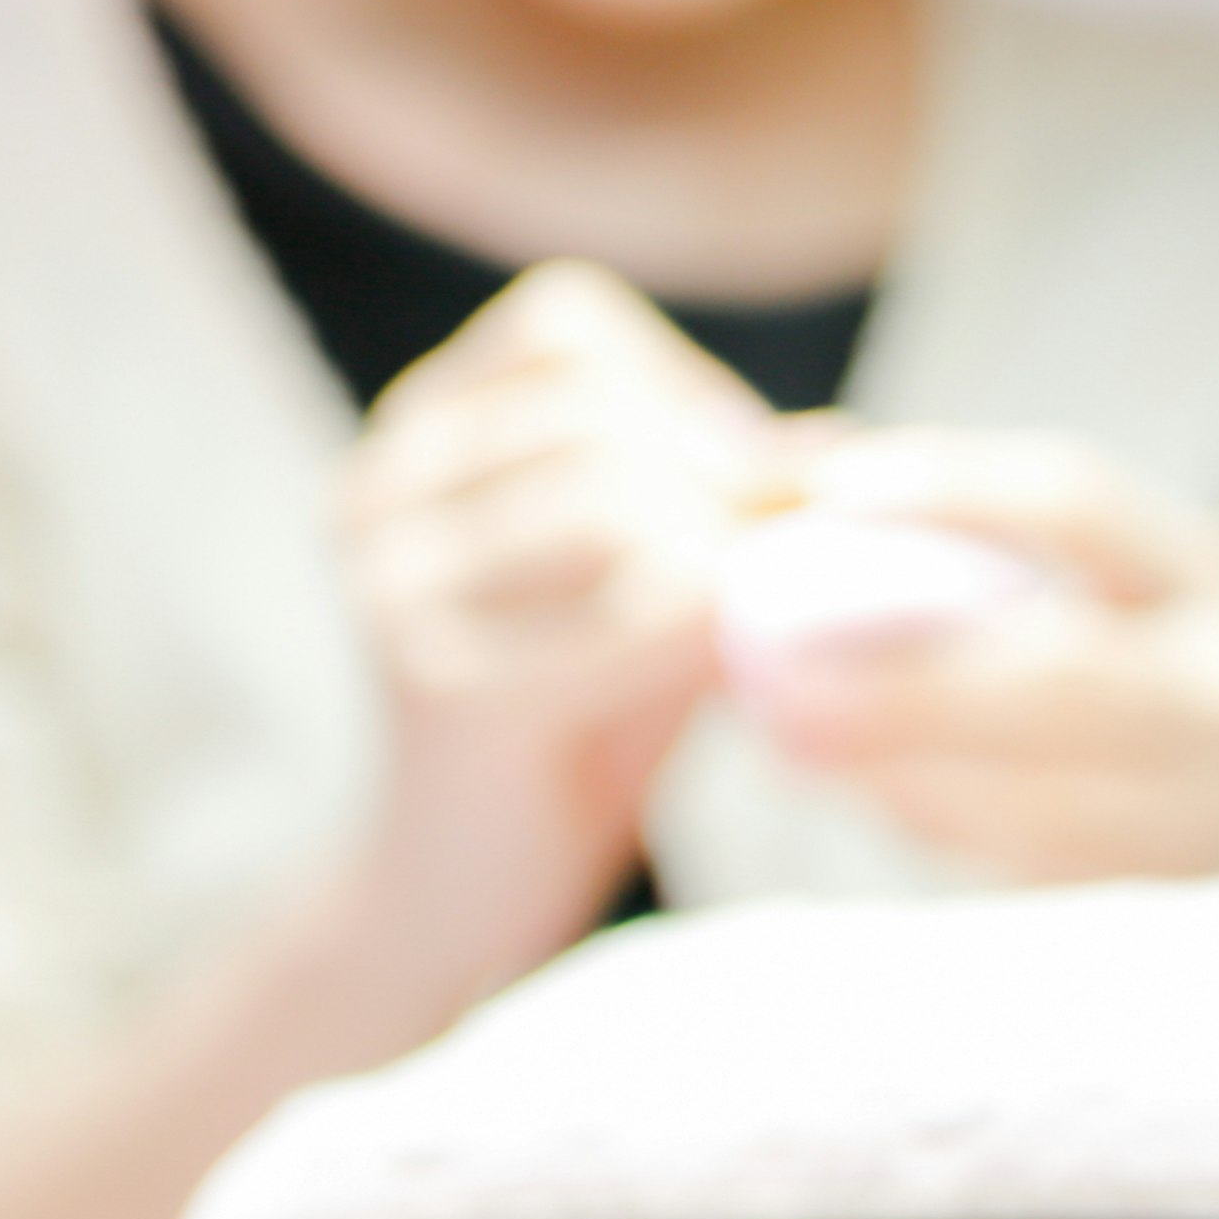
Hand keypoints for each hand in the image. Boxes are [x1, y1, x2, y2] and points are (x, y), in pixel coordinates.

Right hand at [340, 262, 779, 986]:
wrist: (475, 892)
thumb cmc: (585, 720)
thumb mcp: (656, 572)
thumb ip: (724, 492)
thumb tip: (841, 446)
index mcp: (417, 437)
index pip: (567, 325)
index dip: (685, 393)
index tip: (735, 490)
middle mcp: (377, 490)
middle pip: (605, 415)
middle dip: (723, 488)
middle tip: (775, 578)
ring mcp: (391, 587)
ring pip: (617, 499)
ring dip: (724, 559)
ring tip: (757, 630)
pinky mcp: (440, 684)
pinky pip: (641, 609)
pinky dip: (722, 633)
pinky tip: (747, 679)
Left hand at [743, 428, 1218, 881]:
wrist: (1181, 818)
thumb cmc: (1058, 662)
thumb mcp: (1004, 573)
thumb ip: (870, 507)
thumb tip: (716, 454)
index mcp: (1200, 570)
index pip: (1079, 503)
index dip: (954, 490)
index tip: (826, 497)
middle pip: (1065, 673)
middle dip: (910, 680)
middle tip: (780, 678)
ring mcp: (1215, 807)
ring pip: (1041, 796)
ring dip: (901, 770)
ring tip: (795, 740)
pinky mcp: (1171, 900)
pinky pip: (1032, 872)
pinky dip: (937, 828)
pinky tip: (871, 794)